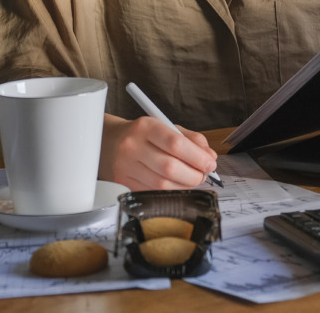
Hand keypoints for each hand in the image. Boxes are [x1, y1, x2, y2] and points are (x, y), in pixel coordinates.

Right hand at [99, 114, 219, 190]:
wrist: (109, 142)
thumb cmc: (143, 134)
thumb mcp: (167, 127)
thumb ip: (191, 139)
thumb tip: (210, 157)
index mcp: (146, 127)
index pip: (175, 143)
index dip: (197, 156)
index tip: (210, 163)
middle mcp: (132, 146)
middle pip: (170, 167)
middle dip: (194, 175)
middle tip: (203, 174)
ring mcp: (125, 167)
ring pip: (162, 184)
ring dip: (184, 185)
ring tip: (192, 179)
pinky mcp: (123, 183)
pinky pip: (153, 192)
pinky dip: (170, 191)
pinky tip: (176, 184)